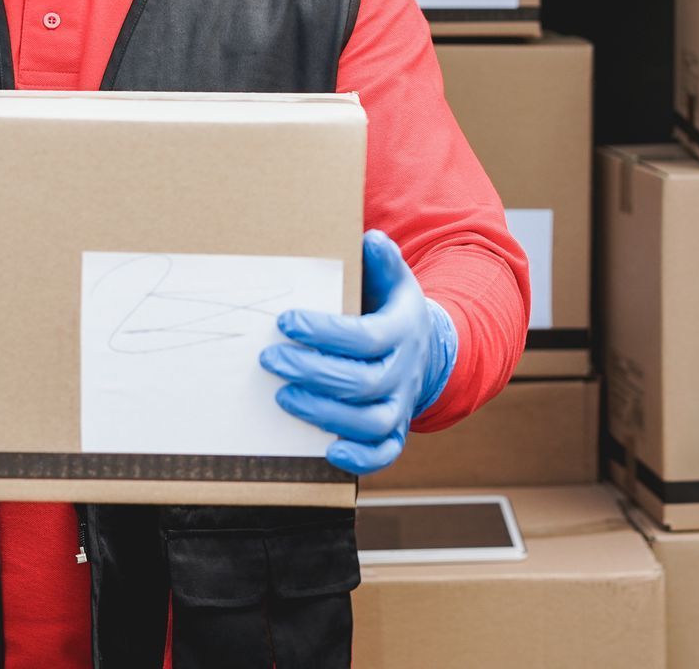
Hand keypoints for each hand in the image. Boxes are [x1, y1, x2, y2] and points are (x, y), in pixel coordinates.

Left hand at [260, 230, 457, 474]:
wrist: (428, 350)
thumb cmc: (392, 311)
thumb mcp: (394, 280)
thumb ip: (383, 261)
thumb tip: (371, 239)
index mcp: (402, 331)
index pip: (365, 337)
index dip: (325, 332)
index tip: (286, 322)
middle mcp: (405, 372)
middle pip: (362, 382)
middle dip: (312, 371)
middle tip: (269, 358)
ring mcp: (402, 405)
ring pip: (370, 421)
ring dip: (324, 413)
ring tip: (283, 396)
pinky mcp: (396, 431)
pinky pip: (384, 453)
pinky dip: (361, 458)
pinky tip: (328, 451)